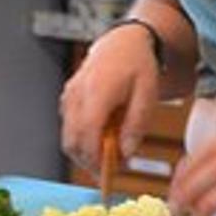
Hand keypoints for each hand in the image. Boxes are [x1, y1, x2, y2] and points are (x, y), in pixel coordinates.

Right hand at [60, 26, 159, 173]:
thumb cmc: (138, 66)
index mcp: (97, 92)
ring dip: (84, 152)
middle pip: (72, 140)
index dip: (94, 158)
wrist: (124, 42)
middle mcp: (77, 94)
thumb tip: (126, 153)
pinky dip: (81, 139)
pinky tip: (102, 140)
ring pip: (67, 136)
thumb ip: (136, 125)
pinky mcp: (67, 98)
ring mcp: (69, 95)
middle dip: (88, 161)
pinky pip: (69, 126)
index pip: (87, 133)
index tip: (107, 174)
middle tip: (109, 172)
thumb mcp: (148, 95)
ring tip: (108, 158)